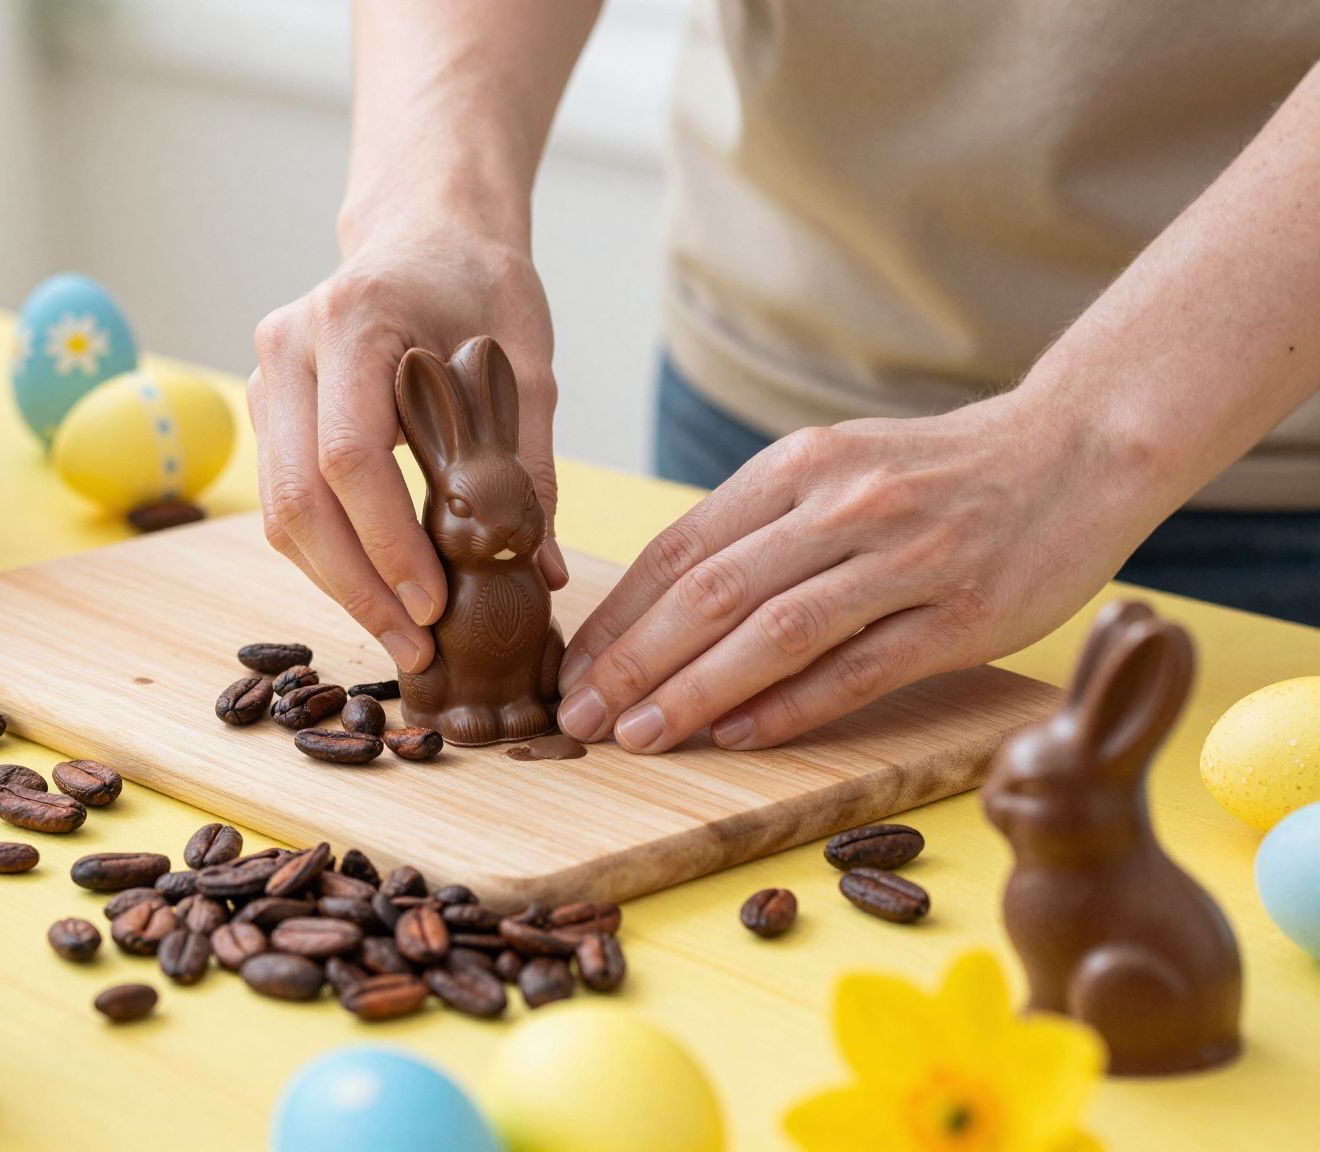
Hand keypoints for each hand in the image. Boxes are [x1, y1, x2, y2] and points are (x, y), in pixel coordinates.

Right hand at [249, 224, 567, 672]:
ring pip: (278, 511)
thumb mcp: (527, 363)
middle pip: (297, 498)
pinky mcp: (268, 408)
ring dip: (337, 584)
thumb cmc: (479, 284)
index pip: (349, 456)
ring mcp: (267, 378)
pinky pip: (283, 502)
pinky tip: (379, 591)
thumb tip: (539, 571)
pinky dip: (328, 557)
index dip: (388, 543)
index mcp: (351, 320)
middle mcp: (288, 346)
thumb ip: (528, 463)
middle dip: (356, 586)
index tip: (433, 604)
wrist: (426, 231)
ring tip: (401, 634)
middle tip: (413, 648)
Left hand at [556, 389, 1159, 751]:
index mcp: (800, 466)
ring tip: (639, 737)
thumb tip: (664, 608)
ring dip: (696, 693)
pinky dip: (791, 707)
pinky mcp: (963, 615)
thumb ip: (760, 525)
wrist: (1079, 449)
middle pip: (713, 593)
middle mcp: (844, 506)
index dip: (620, 616)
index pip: (683, 549)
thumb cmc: (939, 473)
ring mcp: (907, 560)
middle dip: (633, 663)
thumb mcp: (837, 467)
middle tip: (580, 716)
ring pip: (776, 635)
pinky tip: (738, 738)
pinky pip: (859, 669)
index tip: (571, 667)